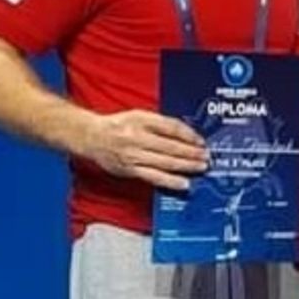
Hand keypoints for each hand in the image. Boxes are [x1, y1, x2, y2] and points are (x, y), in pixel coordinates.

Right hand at [76, 110, 207, 190]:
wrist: (92, 137)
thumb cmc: (118, 125)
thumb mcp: (139, 115)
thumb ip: (160, 124)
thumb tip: (185, 135)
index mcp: (141, 120)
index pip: (171, 127)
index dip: (188, 135)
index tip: (200, 141)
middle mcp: (137, 137)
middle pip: (170, 146)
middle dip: (191, 152)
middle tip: (206, 156)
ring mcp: (133, 155)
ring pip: (164, 162)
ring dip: (186, 166)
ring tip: (200, 167)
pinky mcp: (130, 170)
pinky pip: (153, 177)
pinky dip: (170, 181)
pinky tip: (183, 183)